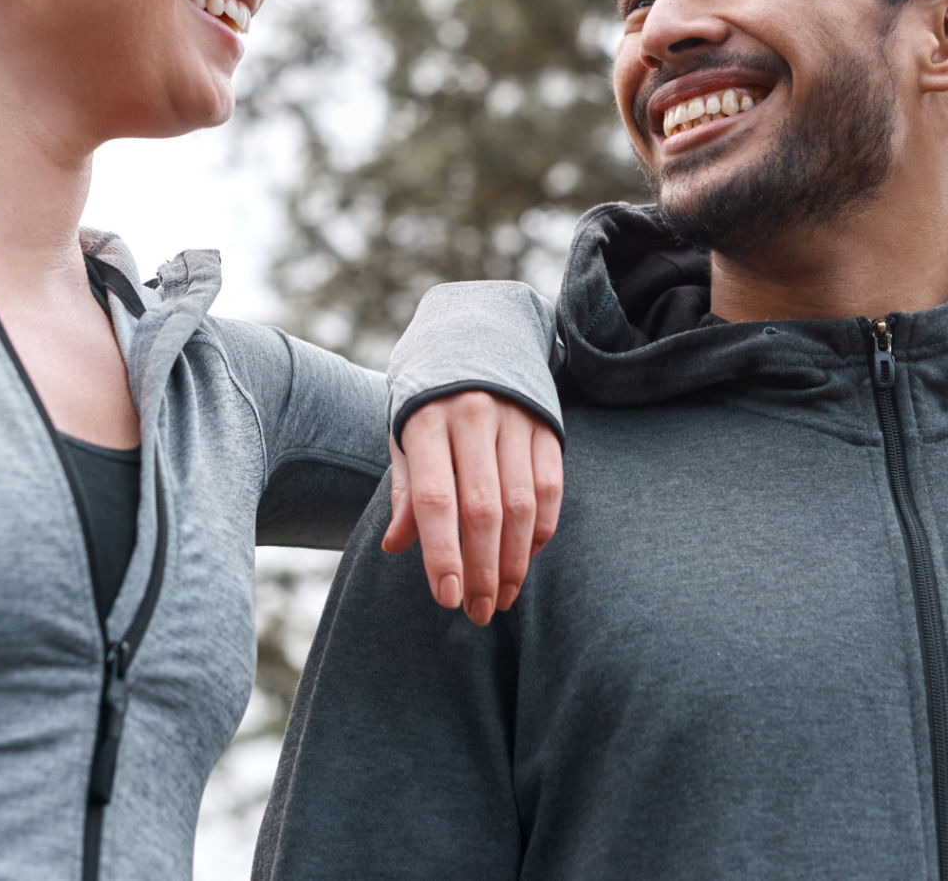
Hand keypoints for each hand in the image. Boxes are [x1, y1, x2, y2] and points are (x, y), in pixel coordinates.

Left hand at [381, 391, 562, 626]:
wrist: (477, 335)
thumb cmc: (429, 401)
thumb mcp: (405, 435)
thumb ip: (406, 490)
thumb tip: (396, 547)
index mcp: (428, 420)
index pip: (436, 500)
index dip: (442, 554)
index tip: (447, 598)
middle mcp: (474, 417)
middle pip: (483, 509)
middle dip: (482, 569)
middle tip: (477, 612)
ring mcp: (516, 419)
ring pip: (522, 505)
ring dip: (514, 561)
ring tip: (501, 597)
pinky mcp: (547, 425)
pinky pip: (551, 489)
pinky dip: (541, 532)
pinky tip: (525, 559)